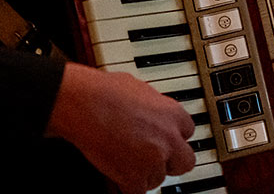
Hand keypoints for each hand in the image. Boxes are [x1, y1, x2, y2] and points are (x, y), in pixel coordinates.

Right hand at [46, 63, 194, 193]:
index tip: (163, 140)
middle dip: (170, 162)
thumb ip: (154, 106)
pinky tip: (117, 175)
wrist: (86, 105)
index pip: (187, 133)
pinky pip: (138, 191)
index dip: (173, 138)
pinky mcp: (135, 177)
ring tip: (126, 162)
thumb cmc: (106, 92)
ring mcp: (154, 159)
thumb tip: (150, 110)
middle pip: (184, 162)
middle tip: (153, 159)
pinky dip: (127, 186)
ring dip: (144, 174)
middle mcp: (169, 138)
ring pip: (159, 178)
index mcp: (174, 114)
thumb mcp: (141, 89)